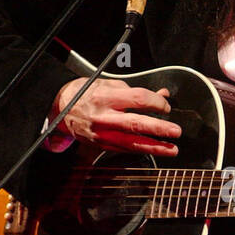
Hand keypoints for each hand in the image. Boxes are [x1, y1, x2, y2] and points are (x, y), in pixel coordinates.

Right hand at [49, 78, 181, 155]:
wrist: (58, 107)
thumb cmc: (83, 93)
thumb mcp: (108, 83)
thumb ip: (135, 90)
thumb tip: (161, 95)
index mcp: (105, 96)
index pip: (137, 98)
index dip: (155, 102)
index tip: (166, 106)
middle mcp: (103, 116)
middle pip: (136, 123)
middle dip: (158, 129)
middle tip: (176, 132)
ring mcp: (101, 133)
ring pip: (131, 142)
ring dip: (154, 147)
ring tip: (171, 149)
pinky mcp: (100, 144)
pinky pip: (123, 148)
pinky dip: (140, 150)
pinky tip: (154, 150)